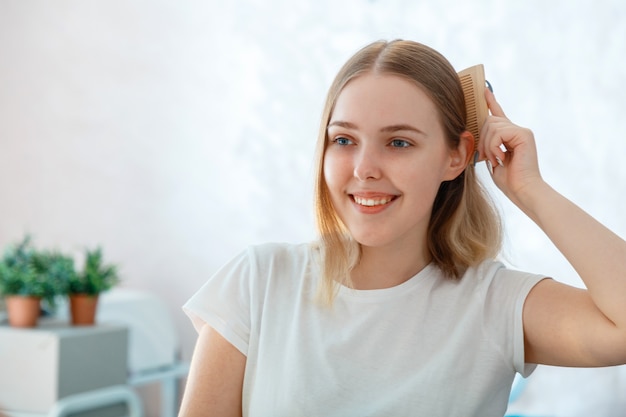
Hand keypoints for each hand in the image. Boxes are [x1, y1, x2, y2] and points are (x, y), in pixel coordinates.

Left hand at [478, 88, 543, 202]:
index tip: (484, 89)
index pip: (498, 114)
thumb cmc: (508, 181)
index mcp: (510, 136)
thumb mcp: (492, 159)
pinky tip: (501, 158)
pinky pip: (498, 132)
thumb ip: (486, 144)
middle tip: (487, 158)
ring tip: (496, 159)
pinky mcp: (524, 134)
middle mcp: (517, 130)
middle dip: (482, 140)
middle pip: (488, 121)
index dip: (490, 101)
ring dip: (488, 146)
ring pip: (491, 126)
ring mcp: (522, 131)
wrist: (523, 191)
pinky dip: (494, 146)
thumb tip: (475, 133)